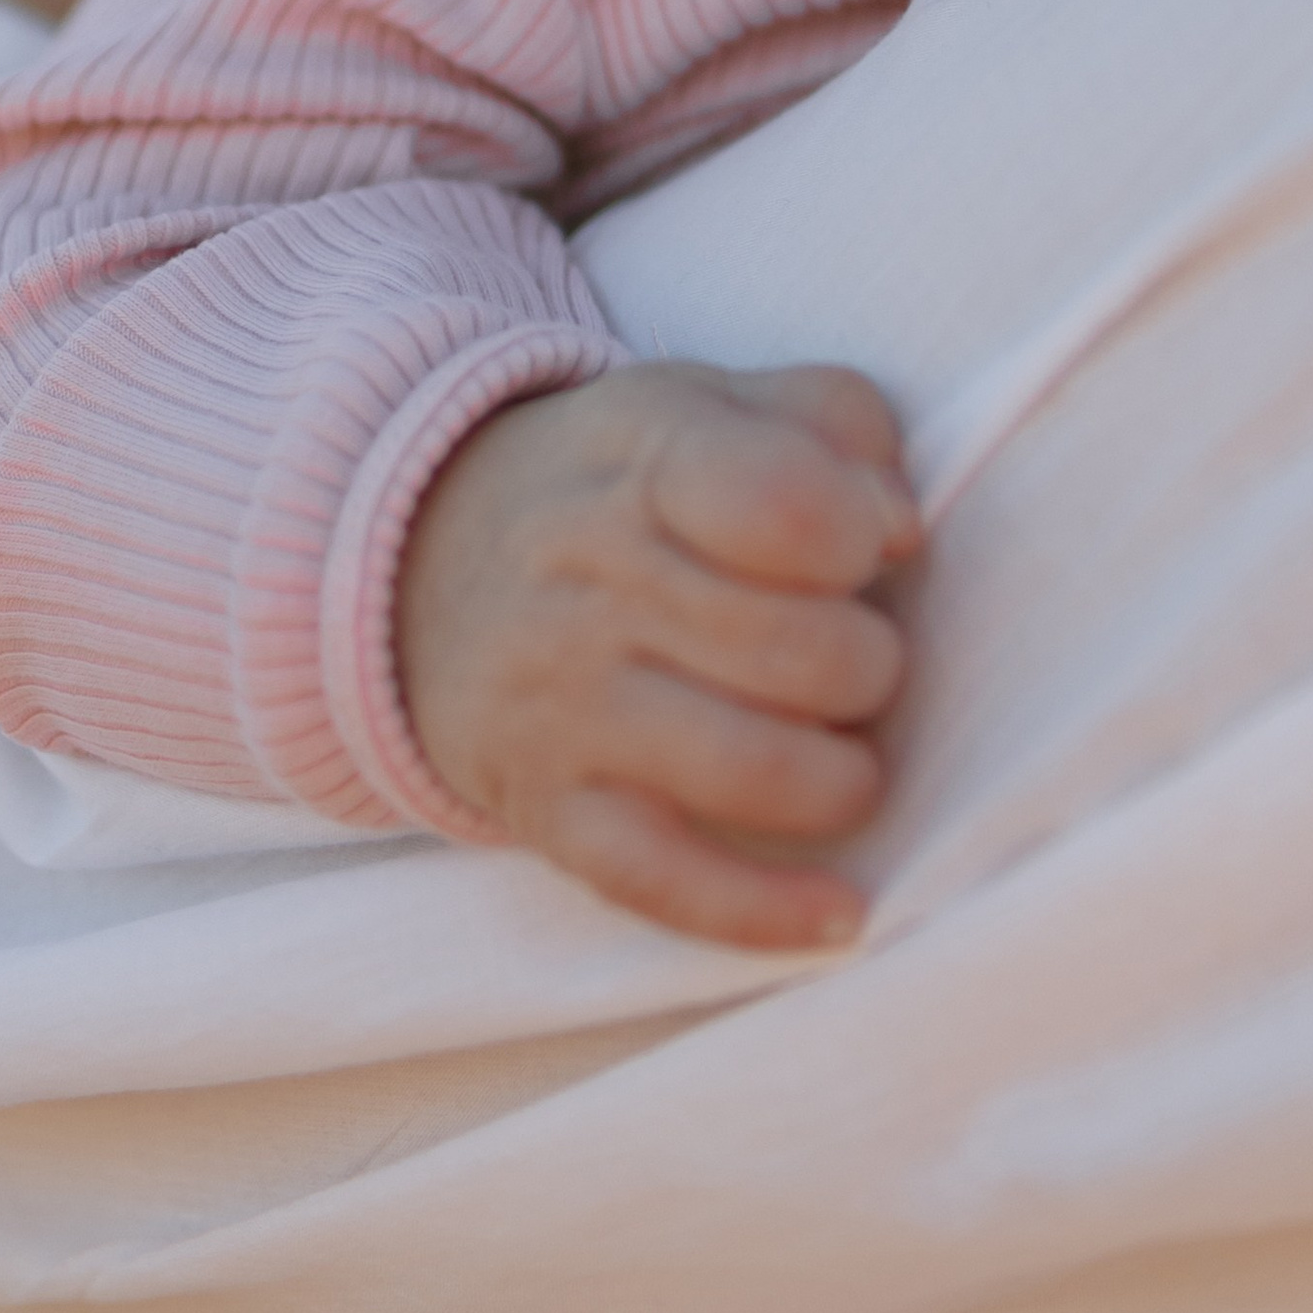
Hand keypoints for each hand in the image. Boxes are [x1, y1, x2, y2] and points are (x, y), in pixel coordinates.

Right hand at [396, 360, 918, 946]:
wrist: (412, 566)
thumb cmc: (622, 484)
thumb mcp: (715, 402)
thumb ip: (835, 423)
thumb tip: (900, 525)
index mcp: (650, 461)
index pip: (786, 502)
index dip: (861, 531)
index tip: (866, 545)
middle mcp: (598, 584)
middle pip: (802, 651)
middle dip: (870, 663)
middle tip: (850, 657)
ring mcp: (568, 708)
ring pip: (758, 772)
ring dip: (842, 774)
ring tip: (841, 752)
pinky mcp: (551, 812)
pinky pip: (667, 883)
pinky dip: (765, 910)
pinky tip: (837, 911)